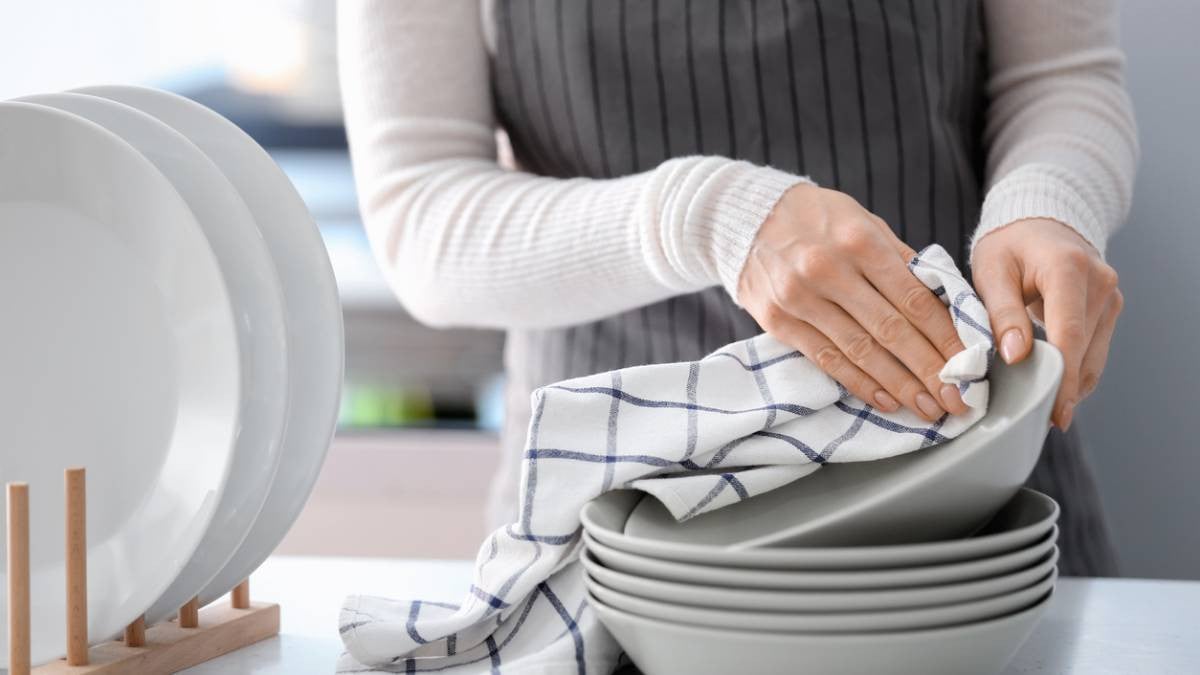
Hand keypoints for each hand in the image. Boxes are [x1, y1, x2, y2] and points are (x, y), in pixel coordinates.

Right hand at [737, 183, 967, 421]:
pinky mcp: (778, 322)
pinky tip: (886, 399)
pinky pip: (826, 359)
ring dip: (899, 385)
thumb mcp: (863, 222)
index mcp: (859, 241)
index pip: (913, 298)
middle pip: (891, 330)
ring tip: (928, 407)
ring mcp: (800, 299)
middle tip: (957, 399)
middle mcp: (829, 271)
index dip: (945, 336)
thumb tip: (944, 305)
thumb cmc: (816, 219)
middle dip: (929, 370)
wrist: (745, 217)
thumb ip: (900, 261)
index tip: (968, 363)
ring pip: (860, 351)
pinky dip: (859, 383)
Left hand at [972, 218, 1122, 429]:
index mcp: (1068, 269)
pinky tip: (1053, 388)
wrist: (1038, 224)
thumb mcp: (991, 271)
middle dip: (1063, 388)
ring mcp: (1110, 297)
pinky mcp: (1109, 310)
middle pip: (1085, 350)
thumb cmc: (1009, 245)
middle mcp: (1100, 283)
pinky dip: (1075, 371)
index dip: (1061, 376)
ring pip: (1094, 356)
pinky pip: (1093, 350)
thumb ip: (1002, 313)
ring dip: (1070, 384)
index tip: (1051, 410)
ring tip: (1041, 410)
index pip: (1068, 333)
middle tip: (1037, 421)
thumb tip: (1015, 356)